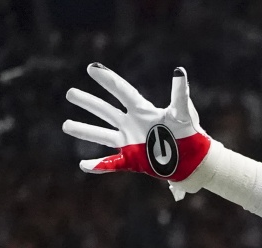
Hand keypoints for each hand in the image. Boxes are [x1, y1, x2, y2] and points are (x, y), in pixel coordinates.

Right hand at [63, 64, 212, 195]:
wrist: (196, 160)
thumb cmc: (190, 134)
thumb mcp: (183, 112)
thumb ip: (179, 94)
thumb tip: (180, 73)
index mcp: (143, 111)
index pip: (121, 92)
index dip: (107, 80)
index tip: (92, 68)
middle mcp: (133, 124)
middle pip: (105, 110)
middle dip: (88, 102)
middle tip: (70, 93)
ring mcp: (131, 142)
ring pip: (102, 135)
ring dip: (84, 130)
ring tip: (66, 125)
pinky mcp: (133, 160)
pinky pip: (112, 163)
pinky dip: (98, 165)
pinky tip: (83, 165)